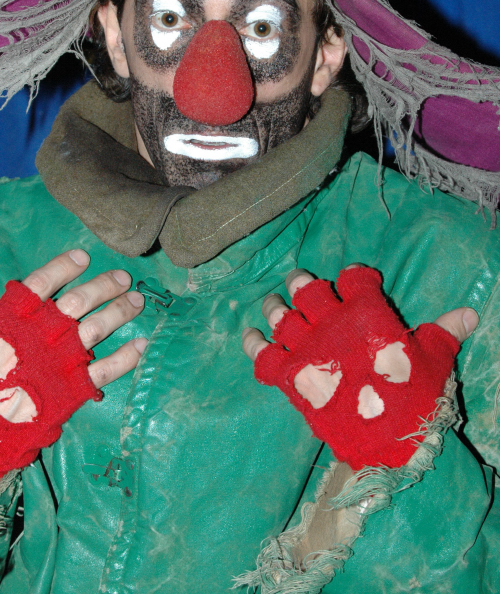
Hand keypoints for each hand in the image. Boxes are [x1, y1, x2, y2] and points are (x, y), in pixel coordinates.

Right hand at [22, 249, 145, 391]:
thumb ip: (10, 317)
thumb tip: (24, 299)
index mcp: (17, 317)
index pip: (44, 281)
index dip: (64, 267)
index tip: (83, 256)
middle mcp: (45, 332)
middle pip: (80, 300)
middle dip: (104, 286)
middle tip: (124, 278)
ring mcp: (63, 358)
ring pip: (98, 328)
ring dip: (120, 312)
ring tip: (137, 300)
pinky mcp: (75, 386)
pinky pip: (107, 368)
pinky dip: (127, 356)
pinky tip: (142, 344)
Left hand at [243, 265, 476, 469]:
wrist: (392, 442)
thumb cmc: (419, 396)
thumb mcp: (436, 358)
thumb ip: (445, 330)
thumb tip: (469, 314)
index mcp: (367, 312)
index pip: (354, 278)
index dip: (355, 277)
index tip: (357, 281)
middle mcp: (332, 324)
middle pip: (306, 289)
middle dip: (302, 283)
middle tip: (300, 284)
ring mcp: (308, 348)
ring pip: (280, 316)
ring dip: (275, 307)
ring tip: (274, 305)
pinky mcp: (291, 377)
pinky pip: (261, 354)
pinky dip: (252, 344)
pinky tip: (250, 336)